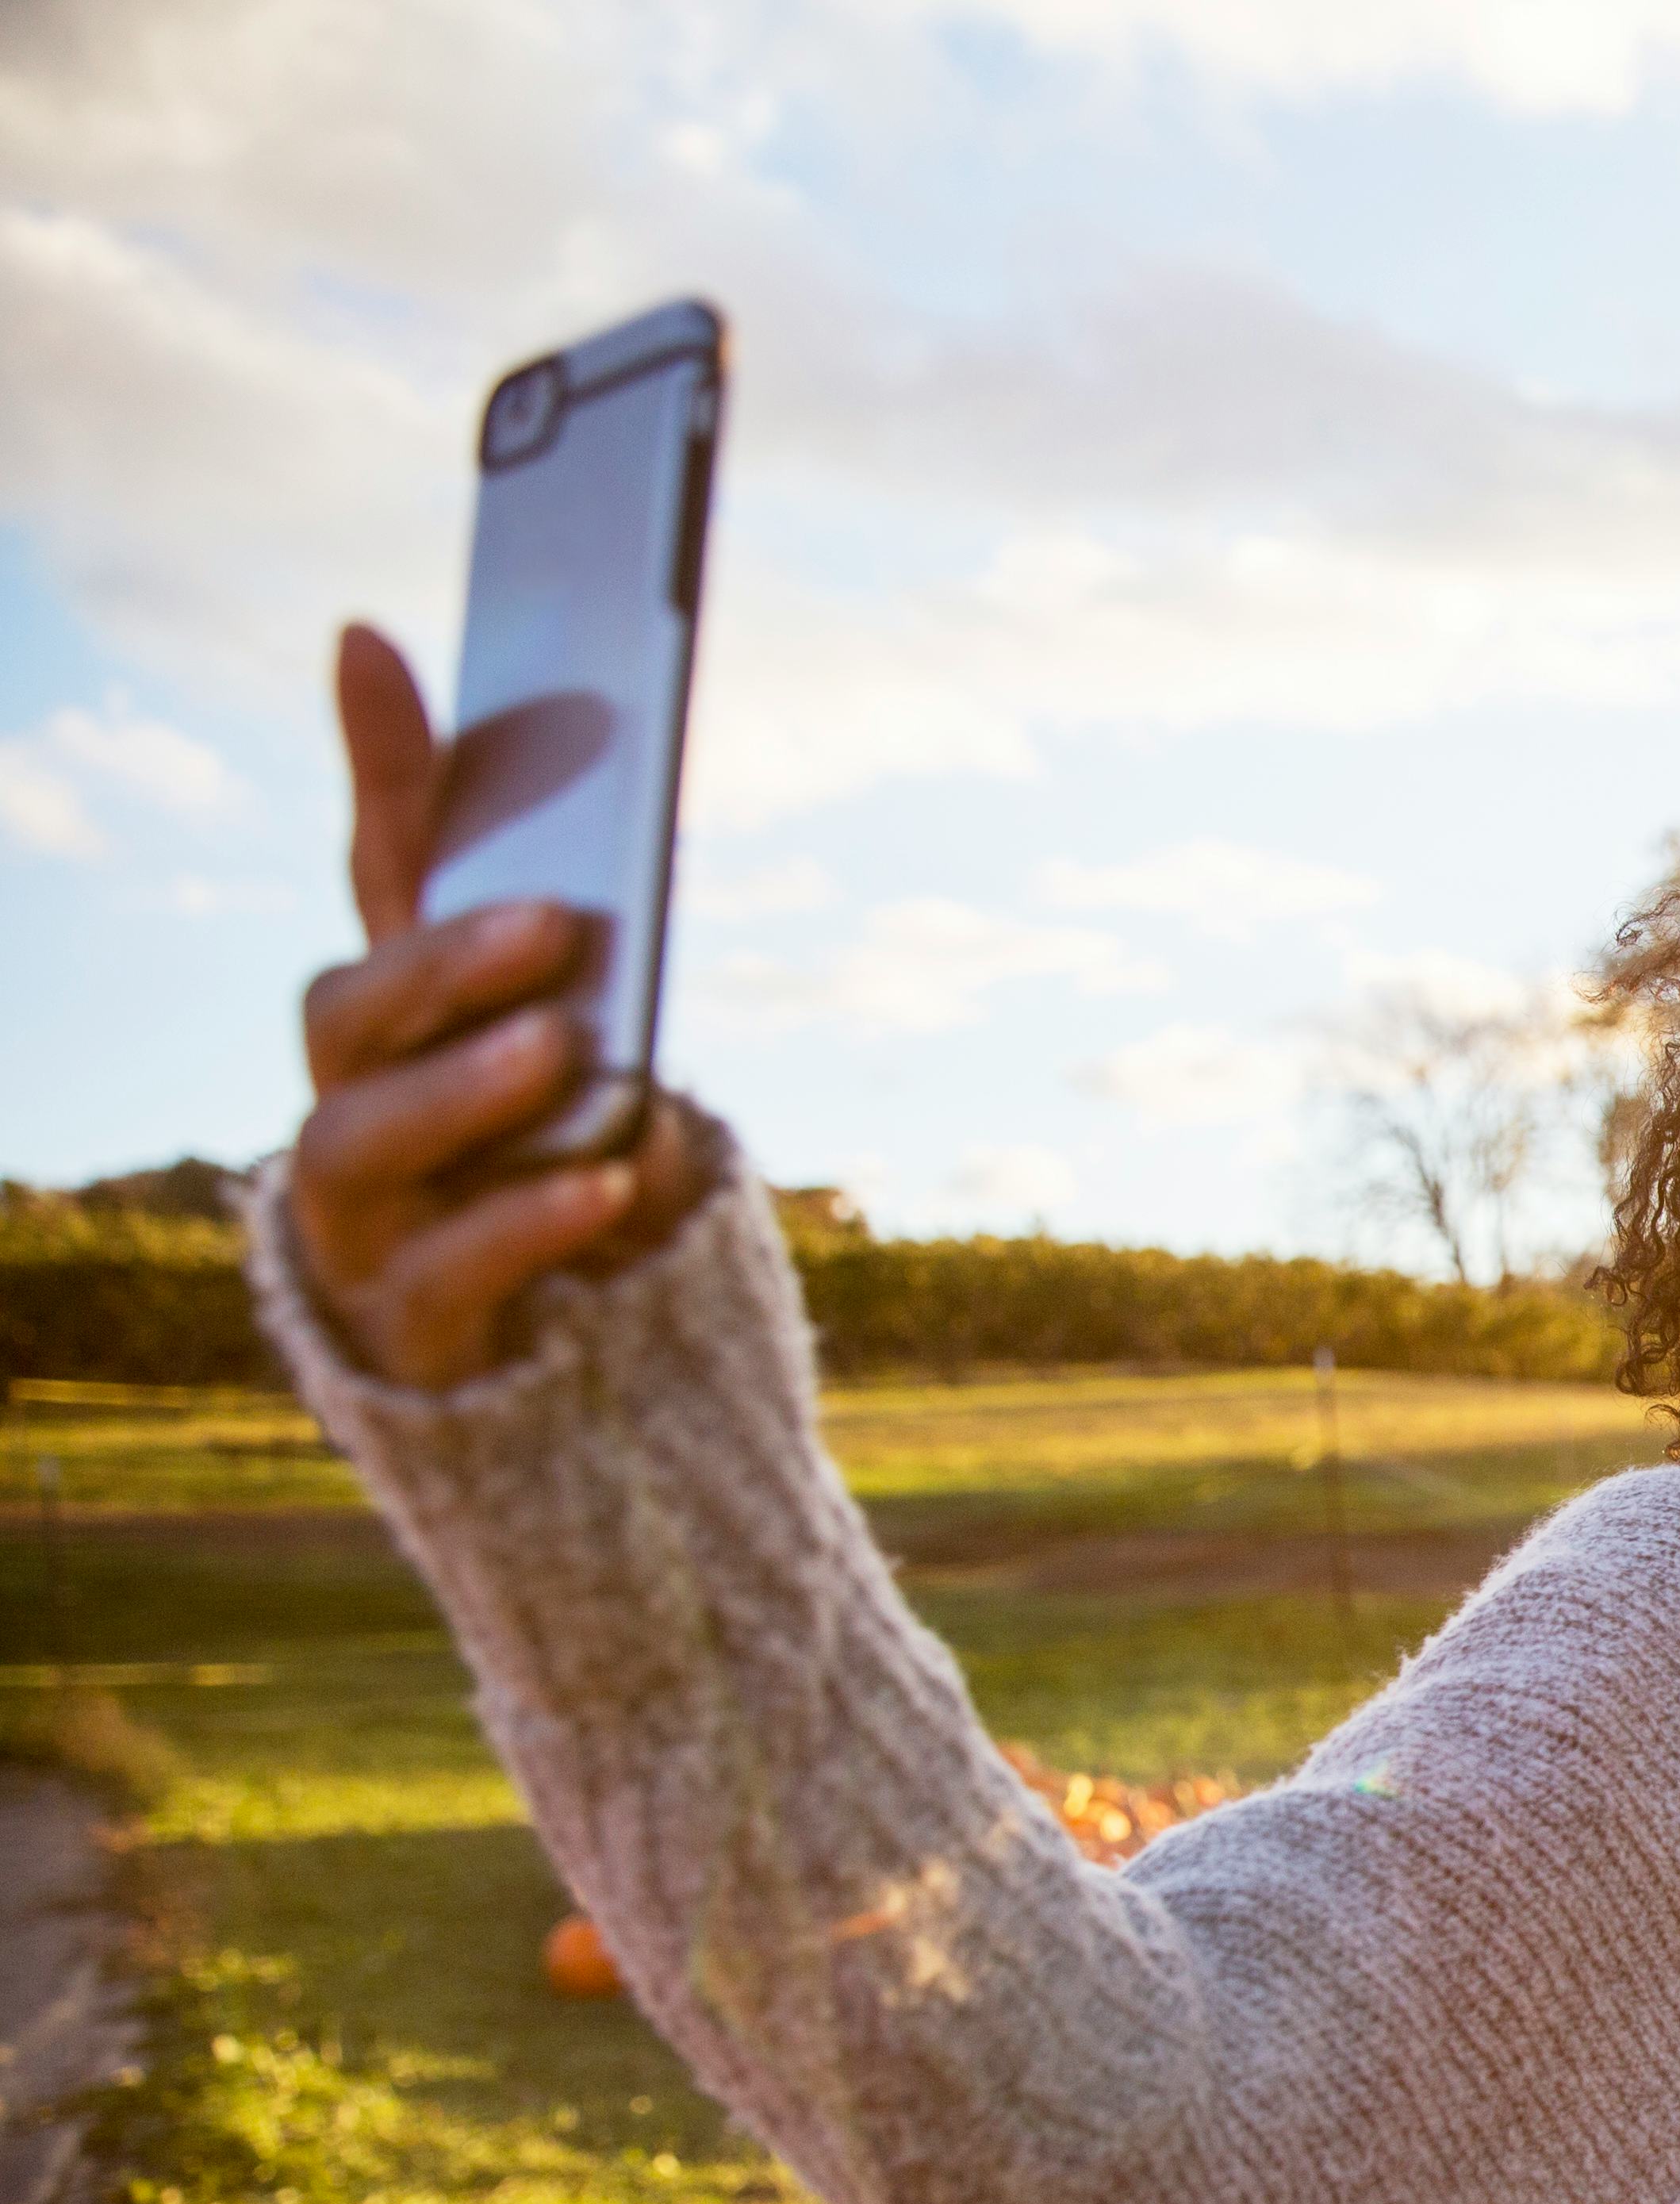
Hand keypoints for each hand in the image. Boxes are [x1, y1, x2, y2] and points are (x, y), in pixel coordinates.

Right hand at [289, 623, 709, 1390]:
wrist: (569, 1361)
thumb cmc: (570, 1175)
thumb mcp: (608, 1063)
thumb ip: (594, 970)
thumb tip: (605, 840)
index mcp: (405, 1018)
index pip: (377, 873)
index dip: (375, 764)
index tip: (371, 638)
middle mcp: (353, 1102)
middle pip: (344, 1014)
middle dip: (440, 964)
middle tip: (553, 923)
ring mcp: (364, 1218)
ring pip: (357, 1137)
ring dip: (460, 1087)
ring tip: (562, 1051)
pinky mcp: (408, 1322)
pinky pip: (444, 1271)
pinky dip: (522, 1223)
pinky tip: (604, 1186)